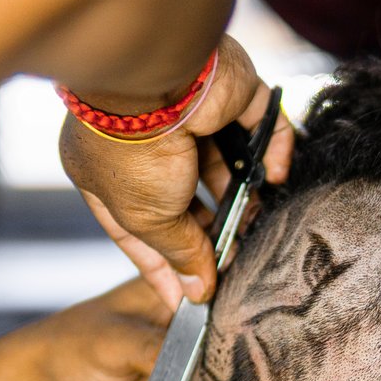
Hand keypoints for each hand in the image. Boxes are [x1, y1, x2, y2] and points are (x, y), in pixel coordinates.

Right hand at [59, 34, 294, 310]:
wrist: (163, 79)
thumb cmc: (134, 150)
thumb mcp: (147, 218)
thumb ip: (178, 253)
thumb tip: (198, 291)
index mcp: (105, 168)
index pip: (134, 228)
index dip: (161, 266)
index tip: (186, 301)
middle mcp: (145, 140)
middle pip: (183, 198)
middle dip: (208, 234)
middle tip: (232, 266)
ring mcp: (190, 114)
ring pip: (224, 163)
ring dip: (243, 197)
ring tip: (257, 228)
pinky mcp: (232, 93)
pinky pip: (262, 125)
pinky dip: (273, 151)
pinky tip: (275, 178)